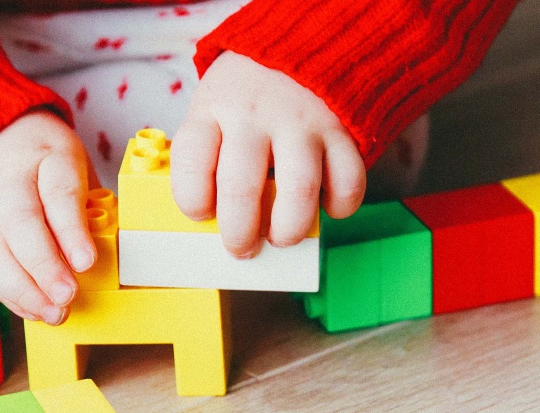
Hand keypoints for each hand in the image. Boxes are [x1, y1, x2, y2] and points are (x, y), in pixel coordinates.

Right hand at [0, 111, 95, 324]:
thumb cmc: (44, 161)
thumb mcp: (75, 165)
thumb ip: (91, 202)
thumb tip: (114, 245)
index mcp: (46, 158)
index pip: (59, 193)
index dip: (72, 230)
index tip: (87, 261)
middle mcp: (9, 182)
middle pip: (19, 223)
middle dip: (44, 265)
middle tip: (67, 295)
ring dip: (25, 290)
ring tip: (55, 312)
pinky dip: (11, 295)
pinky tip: (35, 310)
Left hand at [171, 51, 365, 257]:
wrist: (302, 39)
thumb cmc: (248, 92)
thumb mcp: (214, 106)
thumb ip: (211, 154)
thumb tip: (218, 220)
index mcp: (213, 108)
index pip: (192, 161)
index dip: (193, 201)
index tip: (201, 214)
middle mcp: (255, 115)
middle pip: (241, 188)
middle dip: (239, 233)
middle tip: (241, 247)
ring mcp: (301, 122)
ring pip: (298, 192)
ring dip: (288, 229)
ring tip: (282, 236)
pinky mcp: (340, 129)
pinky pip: (347, 181)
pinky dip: (340, 206)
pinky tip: (327, 208)